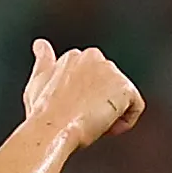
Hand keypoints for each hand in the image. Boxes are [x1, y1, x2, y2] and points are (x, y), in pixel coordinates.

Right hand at [23, 38, 143, 147]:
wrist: (51, 128)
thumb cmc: (42, 113)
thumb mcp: (36, 83)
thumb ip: (43, 61)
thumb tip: (39, 44)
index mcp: (75, 56)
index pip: (91, 81)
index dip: (83, 102)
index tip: (72, 114)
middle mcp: (94, 56)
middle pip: (107, 88)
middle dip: (98, 106)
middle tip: (81, 121)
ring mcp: (111, 71)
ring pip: (119, 98)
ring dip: (108, 115)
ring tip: (91, 125)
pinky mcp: (124, 87)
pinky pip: (135, 107)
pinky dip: (124, 122)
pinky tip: (107, 129)